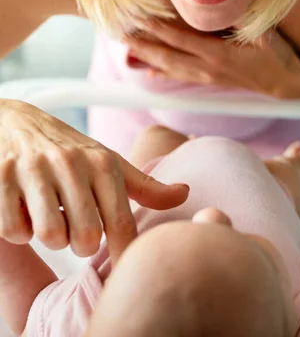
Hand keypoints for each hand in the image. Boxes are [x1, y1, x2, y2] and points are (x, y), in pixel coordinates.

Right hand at [0, 100, 188, 265]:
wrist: (18, 122)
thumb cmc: (71, 151)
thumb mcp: (109, 163)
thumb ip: (145, 186)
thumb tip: (185, 193)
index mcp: (102, 162)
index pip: (121, 223)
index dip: (124, 254)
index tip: (125, 272)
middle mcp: (71, 163)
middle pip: (86, 238)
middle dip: (81, 243)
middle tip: (75, 227)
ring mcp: (35, 169)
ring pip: (51, 236)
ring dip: (50, 237)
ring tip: (50, 217)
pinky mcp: (2, 176)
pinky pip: (14, 230)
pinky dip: (19, 230)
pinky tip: (24, 211)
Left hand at [125, 20, 299, 97]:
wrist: (286, 85)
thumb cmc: (277, 56)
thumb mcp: (263, 33)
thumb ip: (240, 19)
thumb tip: (220, 2)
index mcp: (218, 54)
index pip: (181, 39)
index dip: (159, 29)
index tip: (140, 19)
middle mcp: (208, 68)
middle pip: (168, 55)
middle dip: (144, 44)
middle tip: (122, 34)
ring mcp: (208, 77)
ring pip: (171, 67)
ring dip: (149, 58)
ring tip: (129, 50)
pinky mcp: (211, 81)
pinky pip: (182, 77)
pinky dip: (164, 74)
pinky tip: (150, 73)